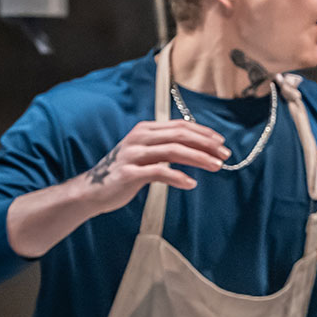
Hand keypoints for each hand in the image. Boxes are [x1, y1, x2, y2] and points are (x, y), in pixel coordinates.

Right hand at [79, 120, 230, 213]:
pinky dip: (179, 177)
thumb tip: (199, 147)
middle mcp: (139, 138)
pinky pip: (160, 172)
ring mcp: (133, 155)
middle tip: (225, 154)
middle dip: (206, 144)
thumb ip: (166, 146)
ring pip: (174, 151)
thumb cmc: (125, 172)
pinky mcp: (129, 173)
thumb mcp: (145, 153)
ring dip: (199, 158)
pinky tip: (192, 183)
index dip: (203, 132)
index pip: (180, 125)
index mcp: (145, 130)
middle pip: (180, 135)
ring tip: (216, 167)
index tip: (221, 142)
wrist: (92, 190)